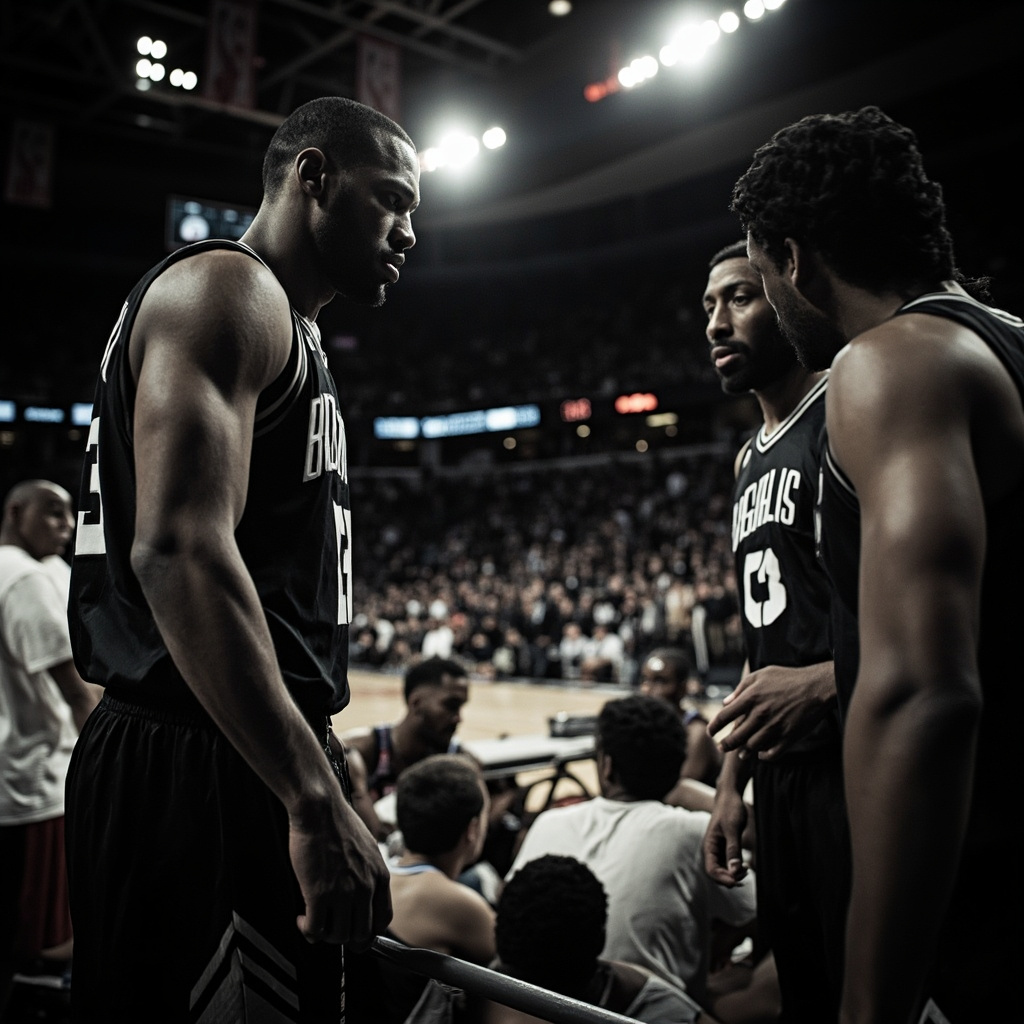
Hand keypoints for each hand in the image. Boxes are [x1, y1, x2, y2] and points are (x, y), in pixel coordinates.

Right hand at [289, 791, 392, 947]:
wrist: (320, 810)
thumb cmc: (339, 825)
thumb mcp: (368, 849)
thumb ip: (369, 873)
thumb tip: (363, 894)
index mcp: (380, 877)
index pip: (383, 920)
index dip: (367, 931)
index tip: (354, 929)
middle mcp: (366, 888)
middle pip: (361, 935)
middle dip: (345, 937)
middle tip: (330, 927)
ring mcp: (343, 892)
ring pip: (338, 937)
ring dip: (325, 934)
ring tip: (314, 921)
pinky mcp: (319, 894)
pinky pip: (315, 929)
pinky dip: (308, 931)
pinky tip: (301, 919)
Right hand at [703, 788, 748, 886]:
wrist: (731, 797)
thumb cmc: (730, 809)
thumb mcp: (732, 829)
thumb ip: (733, 850)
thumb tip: (734, 871)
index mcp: (709, 845)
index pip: (711, 870)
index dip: (723, 879)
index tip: (737, 881)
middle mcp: (712, 850)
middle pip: (717, 874)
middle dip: (730, 878)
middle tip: (746, 872)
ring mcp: (719, 850)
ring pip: (724, 871)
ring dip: (734, 874)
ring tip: (747, 869)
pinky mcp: (726, 848)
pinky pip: (729, 864)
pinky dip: (736, 868)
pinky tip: (746, 866)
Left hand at [707, 662, 833, 759]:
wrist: (816, 686)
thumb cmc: (787, 678)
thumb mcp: (760, 675)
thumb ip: (740, 689)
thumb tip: (725, 703)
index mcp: (751, 698)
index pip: (724, 717)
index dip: (714, 727)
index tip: (710, 733)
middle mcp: (760, 714)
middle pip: (735, 736)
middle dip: (725, 744)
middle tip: (722, 747)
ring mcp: (775, 727)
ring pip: (752, 747)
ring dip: (744, 752)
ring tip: (741, 754)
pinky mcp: (789, 737)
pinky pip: (772, 754)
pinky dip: (764, 756)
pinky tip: (761, 754)